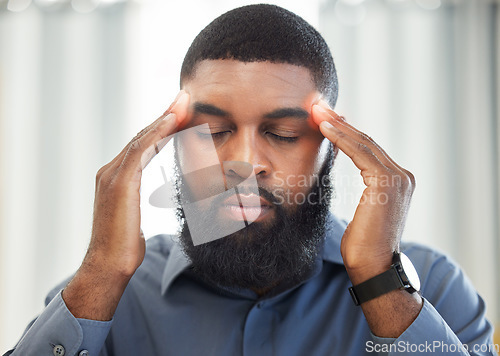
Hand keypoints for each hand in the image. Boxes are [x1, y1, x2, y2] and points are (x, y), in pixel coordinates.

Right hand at [63, 90, 189, 319]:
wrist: (108, 267)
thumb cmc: (123, 248)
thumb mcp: (132, 219)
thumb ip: (135, 203)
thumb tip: (143, 203)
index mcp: (116, 178)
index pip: (142, 146)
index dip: (161, 128)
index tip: (181, 114)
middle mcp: (110, 171)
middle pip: (142, 136)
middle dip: (165, 116)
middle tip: (184, 98)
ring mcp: (112, 175)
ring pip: (142, 138)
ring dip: (164, 118)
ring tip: (183, 102)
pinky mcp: (119, 183)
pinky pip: (141, 150)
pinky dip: (157, 133)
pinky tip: (172, 120)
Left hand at [311, 101, 415, 284]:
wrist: (373, 267)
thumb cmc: (362, 245)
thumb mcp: (362, 209)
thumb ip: (362, 187)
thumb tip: (348, 172)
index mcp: (397, 181)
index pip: (368, 149)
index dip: (345, 131)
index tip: (324, 118)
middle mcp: (402, 176)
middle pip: (366, 141)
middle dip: (339, 122)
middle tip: (317, 105)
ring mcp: (398, 178)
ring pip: (363, 143)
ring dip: (337, 125)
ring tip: (316, 110)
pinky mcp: (388, 182)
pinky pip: (361, 153)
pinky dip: (342, 138)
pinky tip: (324, 127)